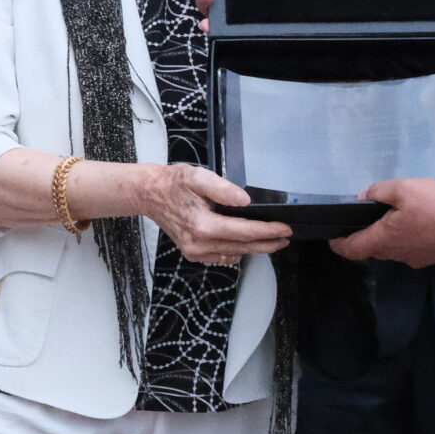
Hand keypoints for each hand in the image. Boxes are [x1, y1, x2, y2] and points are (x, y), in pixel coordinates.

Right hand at [140, 163, 293, 265]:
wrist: (149, 194)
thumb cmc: (173, 183)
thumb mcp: (198, 176)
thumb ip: (223, 189)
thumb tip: (246, 202)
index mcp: (203, 225)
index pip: (245, 231)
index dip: (268, 231)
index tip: (285, 228)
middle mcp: (199, 244)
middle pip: (243, 247)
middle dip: (267, 243)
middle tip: (286, 238)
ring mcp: (195, 251)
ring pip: (234, 254)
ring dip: (254, 248)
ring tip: (271, 240)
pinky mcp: (192, 253)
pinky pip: (222, 257)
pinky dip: (237, 251)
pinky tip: (246, 243)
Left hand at [331, 177, 434, 266]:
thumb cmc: (434, 205)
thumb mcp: (403, 188)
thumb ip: (378, 192)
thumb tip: (362, 198)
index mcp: (384, 240)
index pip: (352, 249)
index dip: (339, 244)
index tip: (334, 237)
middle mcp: (397, 255)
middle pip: (373, 249)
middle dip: (367, 236)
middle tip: (367, 219)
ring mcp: (416, 259)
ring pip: (394, 249)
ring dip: (390, 237)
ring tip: (394, 217)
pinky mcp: (433, 258)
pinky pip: (413, 249)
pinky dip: (409, 238)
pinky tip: (417, 224)